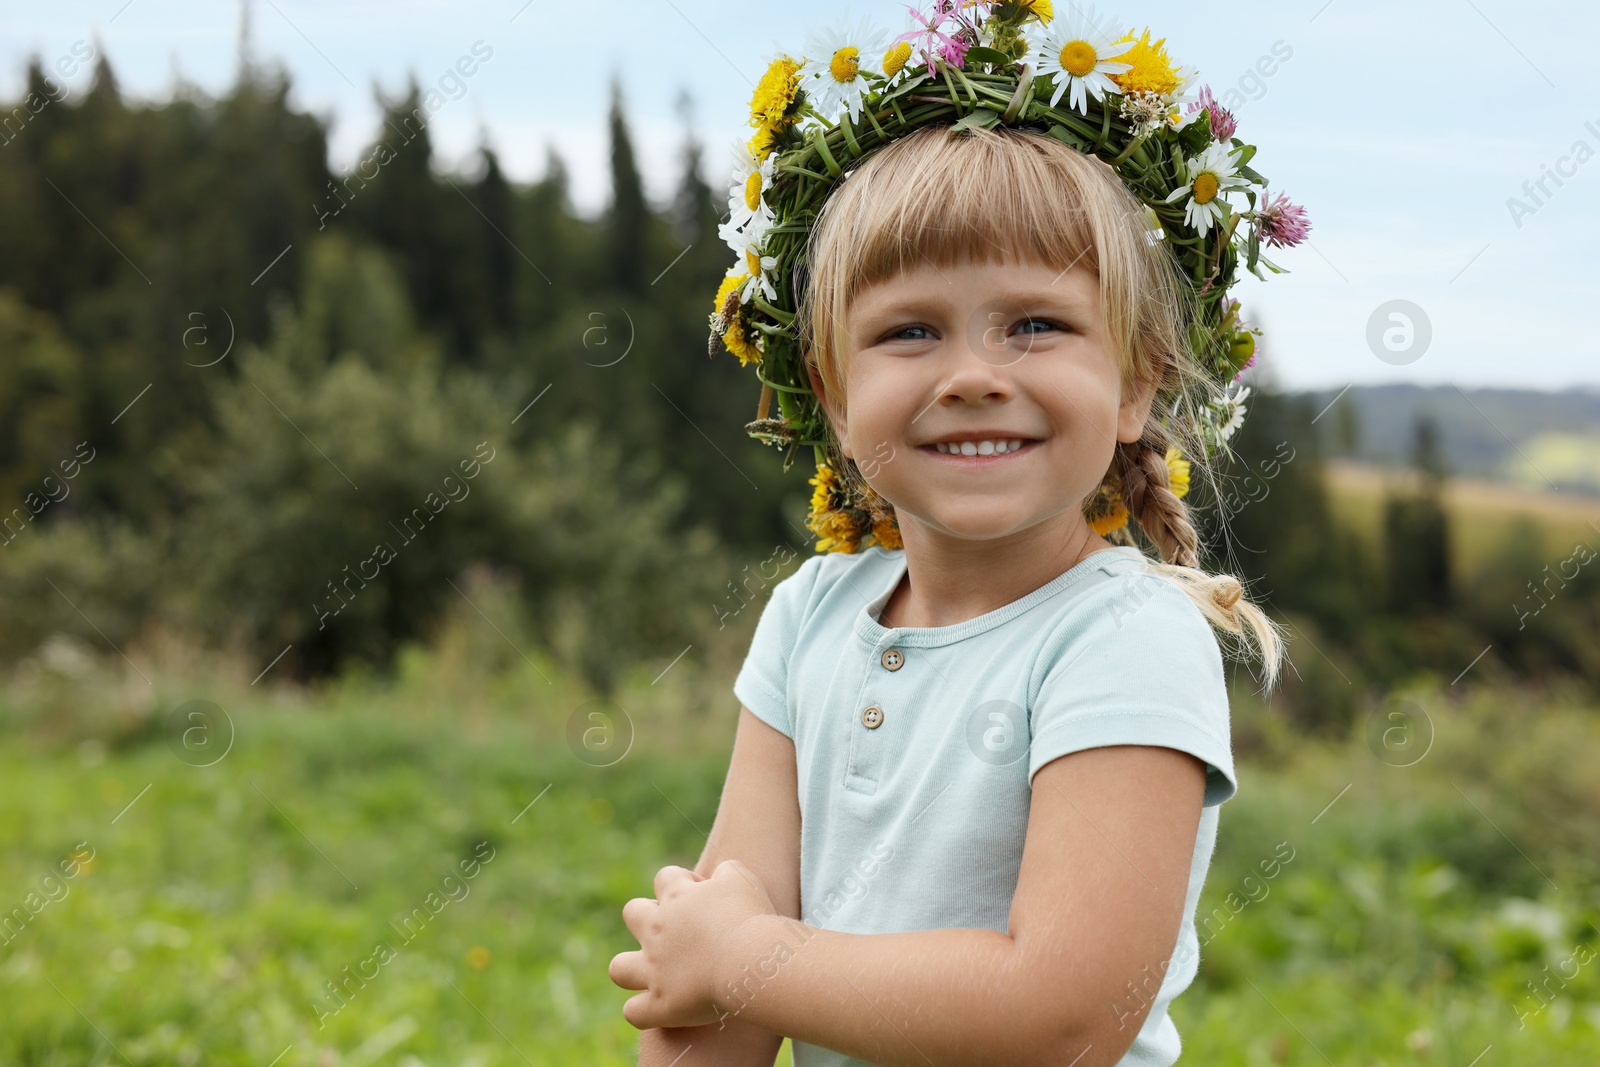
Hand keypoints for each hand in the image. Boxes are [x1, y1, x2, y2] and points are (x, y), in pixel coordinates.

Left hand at [609, 860, 778, 1029]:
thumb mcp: (741, 880)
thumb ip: (725, 872)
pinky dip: (645, 1012)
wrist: (749, 961)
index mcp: (676, 896)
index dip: (683, 884)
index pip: (665, 877)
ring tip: (658, 975)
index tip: (707, 900)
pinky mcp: (660, 1004)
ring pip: (619, 968)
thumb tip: (717, 878)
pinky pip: (634, 1012)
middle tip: (681, 935)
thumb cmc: (750, 918)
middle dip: (648, 919)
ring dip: (632, 970)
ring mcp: (653, 969)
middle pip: (632, 913)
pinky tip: (665, 1009)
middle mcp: (656, 930)